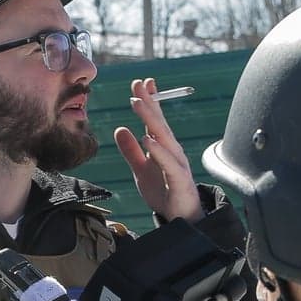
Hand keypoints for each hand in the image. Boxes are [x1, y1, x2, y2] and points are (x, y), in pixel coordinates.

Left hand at [113, 77, 201, 223]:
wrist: (181, 218)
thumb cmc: (163, 191)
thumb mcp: (141, 169)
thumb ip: (130, 151)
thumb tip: (120, 129)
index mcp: (163, 147)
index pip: (155, 120)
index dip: (149, 101)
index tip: (141, 82)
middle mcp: (172, 151)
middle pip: (159, 123)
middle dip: (149, 102)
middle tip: (138, 84)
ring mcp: (177, 164)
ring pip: (164, 138)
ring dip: (150, 119)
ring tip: (137, 104)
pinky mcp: (179, 180)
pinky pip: (168, 163)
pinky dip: (158, 151)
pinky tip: (147, 140)